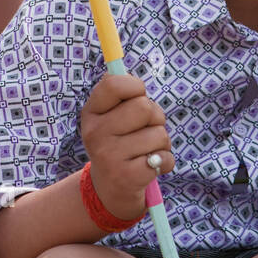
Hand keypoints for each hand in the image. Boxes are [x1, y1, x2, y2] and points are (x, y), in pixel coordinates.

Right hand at [79, 74, 174, 220]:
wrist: (109, 191)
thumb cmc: (119, 144)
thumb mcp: (111, 118)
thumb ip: (120, 94)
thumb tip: (118, 66)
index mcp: (91, 113)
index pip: (114, 84)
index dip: (135, 86)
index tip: (138, 96)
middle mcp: (95, 133)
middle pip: (145, 107)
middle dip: (156, 117)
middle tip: (145, 130)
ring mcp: (109, 156)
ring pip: (159, 133)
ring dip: (161, 143)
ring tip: (146, 151)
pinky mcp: (127, 177)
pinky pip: (164, 157)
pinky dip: (166, 162)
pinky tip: (151, 167)